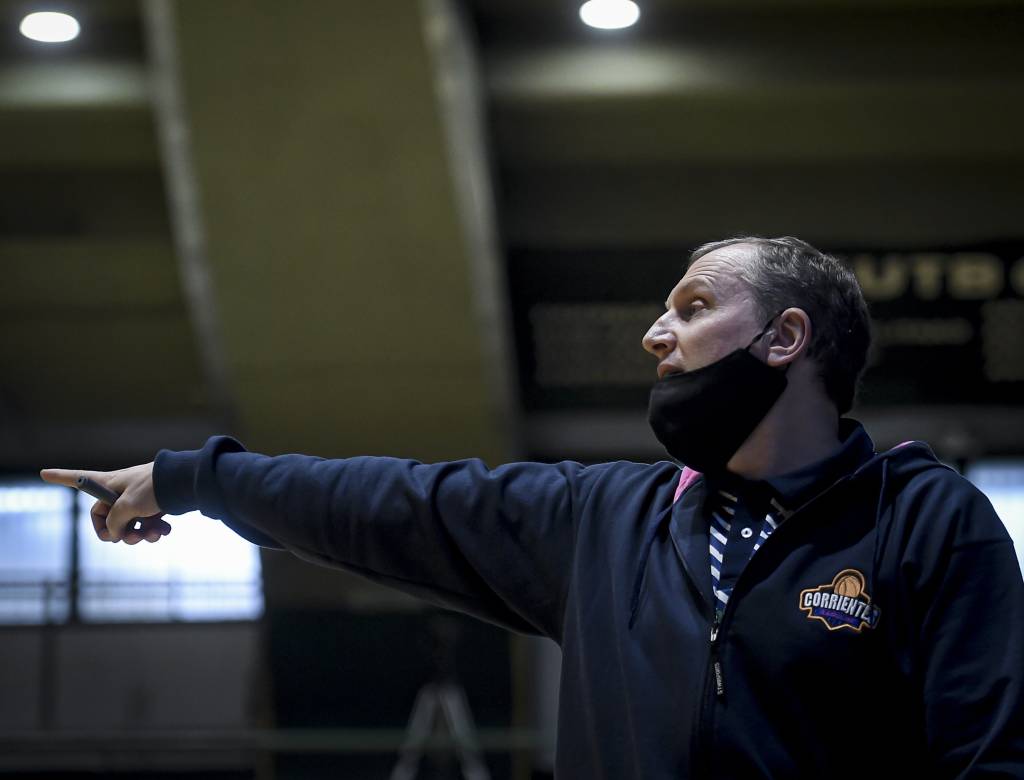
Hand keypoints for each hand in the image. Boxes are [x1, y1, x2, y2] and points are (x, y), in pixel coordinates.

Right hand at [39, 462, 171, 543]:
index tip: (43, 473)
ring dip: (140, 535)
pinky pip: (149, 525)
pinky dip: (155, 531)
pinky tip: (165, 530)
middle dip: (117, 532)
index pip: (78, 479)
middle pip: (107, 517)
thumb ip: (114, 523)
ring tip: (152, 534)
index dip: (61, 477)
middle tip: (131, 537)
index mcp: (108, 482)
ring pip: (131, 526)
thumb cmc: (154, 488)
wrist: (187, 483)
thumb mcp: (126, 506)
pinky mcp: (157, 506)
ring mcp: (139, 499)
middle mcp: (121, 490)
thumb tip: (116, 533)